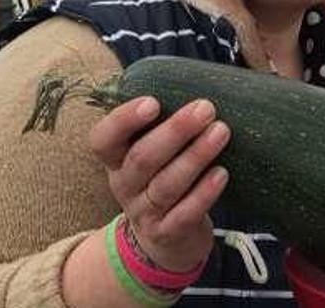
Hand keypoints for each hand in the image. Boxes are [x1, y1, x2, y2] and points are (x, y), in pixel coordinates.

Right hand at [89, 97, 230, 271]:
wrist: (166, 242)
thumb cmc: (163, 181)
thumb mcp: (152, 155)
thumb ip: (162, 126)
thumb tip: (197, 81)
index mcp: (116, 161)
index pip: (102, 140)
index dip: (123, 120)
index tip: (153, 102)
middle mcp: (125, 186)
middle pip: (142, 158)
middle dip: (175, 131)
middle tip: (206, 108)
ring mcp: (144, 213)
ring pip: (166, 185)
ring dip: (195, 156)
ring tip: (222, 132)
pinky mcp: (167, 234)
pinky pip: (184, 213)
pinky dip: (204, 193)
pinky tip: (222, 173)